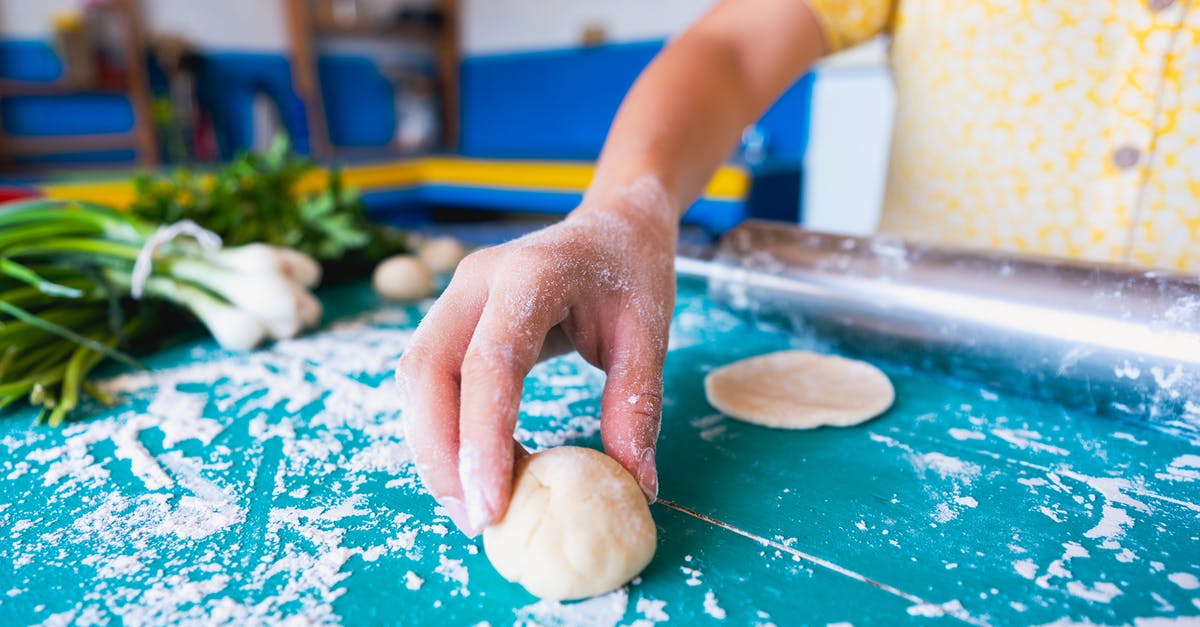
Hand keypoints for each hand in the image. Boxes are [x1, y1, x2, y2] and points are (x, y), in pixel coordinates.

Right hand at [396, 185, 676, 535]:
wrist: (613, 224)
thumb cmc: (632, 272)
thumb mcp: (649, 332)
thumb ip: (637, 404)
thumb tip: (637, 485)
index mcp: (530, 274)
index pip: (488, 364)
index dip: (481, 440)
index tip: (489, 506)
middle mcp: (477, 281)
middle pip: (426, 372)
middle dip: (438, 453)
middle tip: (473, 518)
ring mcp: (457, 297)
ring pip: (415, 378)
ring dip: (433, 446)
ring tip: (474, 503)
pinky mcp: (452, 317)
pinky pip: (429, 379)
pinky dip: (444, 428)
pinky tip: (477, 467)